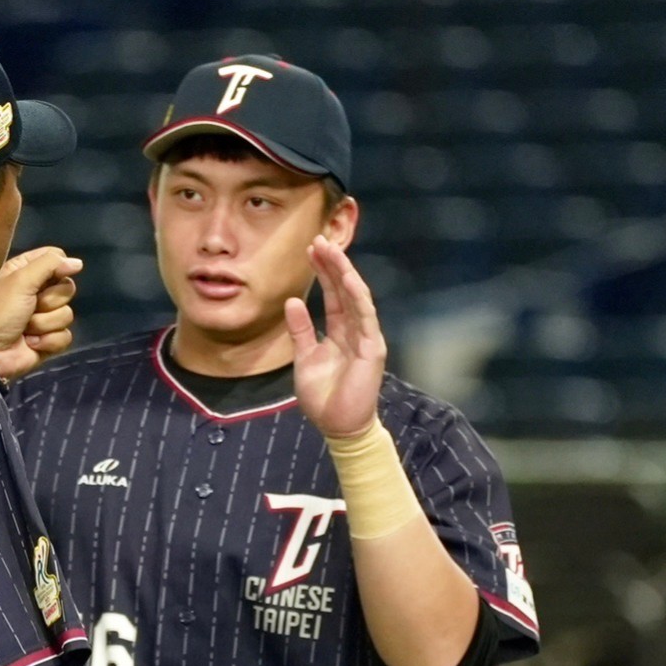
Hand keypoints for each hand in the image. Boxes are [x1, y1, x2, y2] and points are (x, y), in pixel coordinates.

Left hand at [0, 246, 80, 381]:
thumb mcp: (20, 280)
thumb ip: (49, 264)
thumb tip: (79, 263)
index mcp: (26, 271)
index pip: (56, 257)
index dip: (59, 266)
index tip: (51, 275)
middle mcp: (37, 291)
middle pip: (67, 287)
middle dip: (48, 301)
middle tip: (30, 307)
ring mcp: (45, 317)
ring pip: (67, 314)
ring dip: (44, 324)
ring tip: (25, 329)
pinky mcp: (50, 340)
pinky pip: (65, 336)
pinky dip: (48, 341)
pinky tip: (31, 344)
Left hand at [286, 237, 384, 439]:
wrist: (337, 427)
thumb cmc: (323, 397)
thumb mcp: (304, 358)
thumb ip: (300, 330)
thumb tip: (292, 301)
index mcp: (340, 333)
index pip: (333, 295)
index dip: (323, 272)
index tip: (311, 249)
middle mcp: (356, 331)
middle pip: (344, 290)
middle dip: (333, 264)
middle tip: (319, 239)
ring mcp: (366, 338)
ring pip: (356, 297)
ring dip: (344, 272)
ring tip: (331, 250)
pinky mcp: (372, 349)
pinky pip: (365, 317)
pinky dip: (357, 296)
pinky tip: (348, 277)